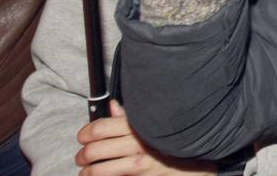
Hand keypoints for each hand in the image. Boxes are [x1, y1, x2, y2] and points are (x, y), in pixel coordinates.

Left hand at [74, 100, 216, 174]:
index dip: (85, 133)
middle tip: (82, 156)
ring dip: (87, 171)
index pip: (99, 128)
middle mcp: (137, 145)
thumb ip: (129, 117)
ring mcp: (137, 164)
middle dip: (82, 155)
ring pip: (96, 169)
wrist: (194, 167)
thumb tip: (111, 106)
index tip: (83, 136)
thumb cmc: (172, 144)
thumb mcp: (154, 124)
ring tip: (87, 169)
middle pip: (93, 149)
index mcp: (139, 127)